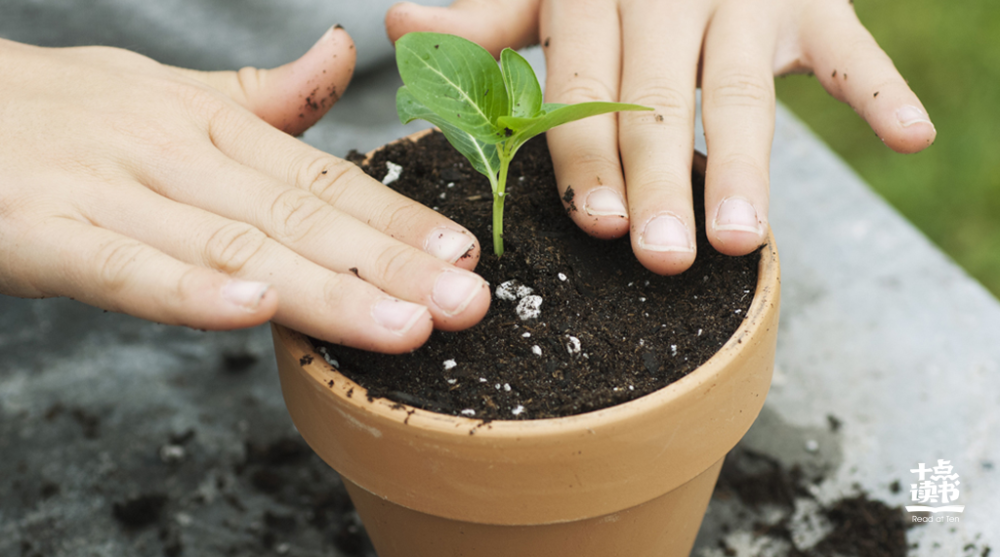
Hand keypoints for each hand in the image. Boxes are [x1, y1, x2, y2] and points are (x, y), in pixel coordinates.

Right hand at [0, 28, 490, 353]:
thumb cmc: (62, 113)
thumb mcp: (168, 94)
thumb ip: (261, 96)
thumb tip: (340, 57)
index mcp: (207, 123)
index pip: (322, 178)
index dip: (395, 219)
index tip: (462, 256)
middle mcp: (170, 151)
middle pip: (297, 215)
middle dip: (389, 264)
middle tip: (465, 303)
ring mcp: (105, 189)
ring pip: (232, 244)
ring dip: (323, 288)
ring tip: (402, 325)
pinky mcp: (38, 230)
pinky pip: (123, 267)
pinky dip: (188, 290)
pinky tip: (255, 311)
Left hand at [386, 0, 936, 274]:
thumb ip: (486, 19)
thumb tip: (403, 27)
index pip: (584, 79)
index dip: (586, 151)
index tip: (592, 221)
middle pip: (661, 96)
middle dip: (661, 179)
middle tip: (664, 257)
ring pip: (742, 86)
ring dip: (748, 163)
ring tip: (743, 240)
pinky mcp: (812, 1)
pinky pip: (849, 46)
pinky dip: (879, 89)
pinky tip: (912, 136)